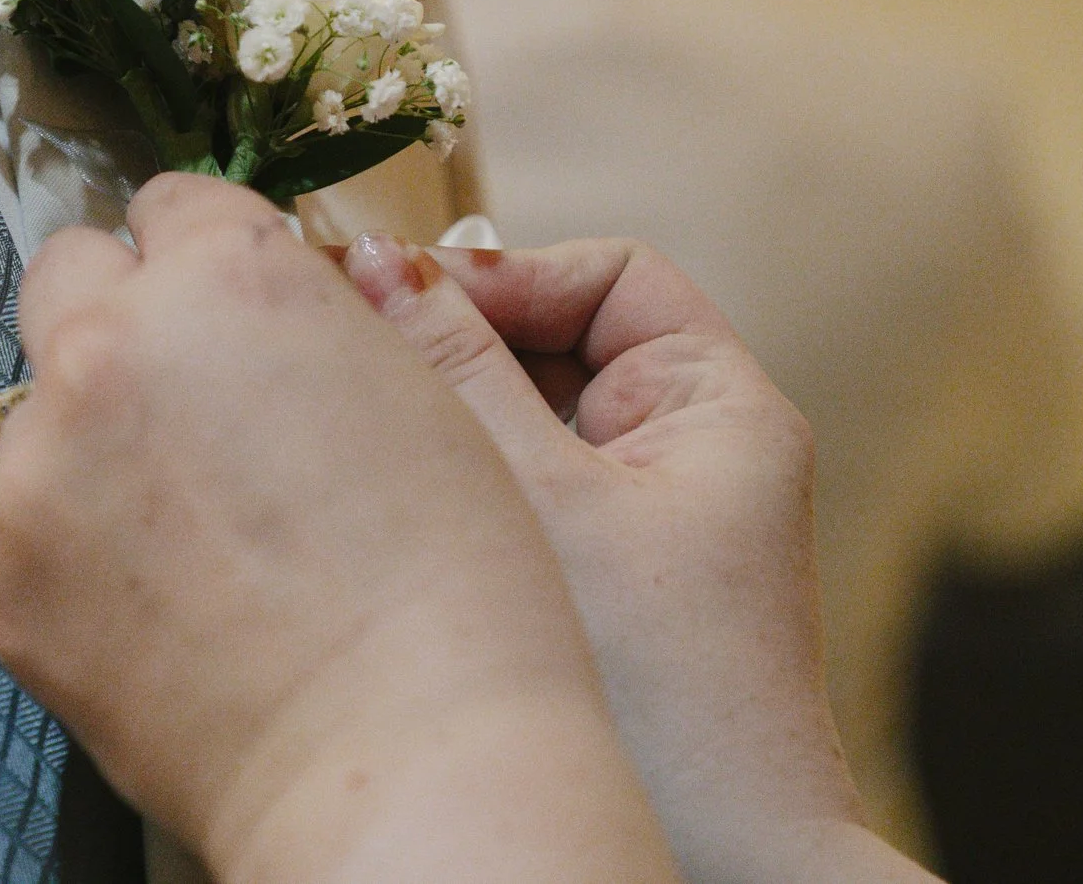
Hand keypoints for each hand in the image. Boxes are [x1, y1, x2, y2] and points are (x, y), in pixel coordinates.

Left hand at [0, 175, 677, 883]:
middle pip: (68, 273)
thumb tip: (259, 305)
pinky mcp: (6, 578)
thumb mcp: (414, 394)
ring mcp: (40, 465)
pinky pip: (32, 531)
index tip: (227, 307)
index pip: (173, 205)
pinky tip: (172, 614)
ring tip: (203, 545)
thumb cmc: (452, 589)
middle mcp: (110, 346)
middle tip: (192, 402)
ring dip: (99, 446)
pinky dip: (83, 556)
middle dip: (121, 316)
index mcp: (227, 280)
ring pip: (45, 413)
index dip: (209, 258)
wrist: (404, 762)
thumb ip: (304, 322)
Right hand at [339, 235, 937, 883]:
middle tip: (358, 356)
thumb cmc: (663, 695)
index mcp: (720, 409)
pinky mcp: (605, 589)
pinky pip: (522, 497)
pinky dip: (462, 489)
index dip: (505, 276)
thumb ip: (456, 364)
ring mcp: (649, 528)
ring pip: (529, 424)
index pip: (606, 277)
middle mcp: (694, 458)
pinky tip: (393, 510)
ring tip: (369, 435)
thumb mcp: (542, 496)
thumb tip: (372, 259)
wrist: (724, 871)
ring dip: (452, 421)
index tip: (402, 301)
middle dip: (462, 347)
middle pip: (559, 346)